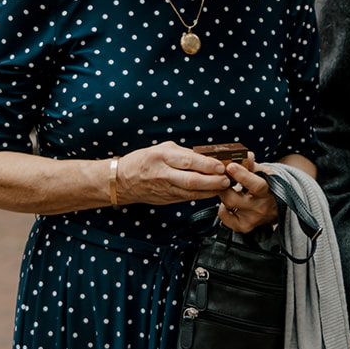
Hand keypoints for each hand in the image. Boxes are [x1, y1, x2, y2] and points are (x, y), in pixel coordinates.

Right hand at [114, 141, 229, 206]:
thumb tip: (207, 156)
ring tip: (224, 186)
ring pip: (192, 192)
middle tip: (226, 179)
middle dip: (212, 181)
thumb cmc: (144, 160)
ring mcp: (165, 189)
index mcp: (161, 156)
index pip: (188, 161)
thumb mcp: (162, 149)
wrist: (123, 180)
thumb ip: (183, 153)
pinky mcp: (167, 199)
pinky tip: (212, 192)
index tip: (221, 165)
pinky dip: (202, 195)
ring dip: (210, 190)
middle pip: (192, 180)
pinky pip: (188, 197)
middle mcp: (163, 174)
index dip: (207, 164)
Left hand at [219, 155, 278, 232]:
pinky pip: (224, 217)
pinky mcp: (244, 227)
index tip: (230, 166)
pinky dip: (222, 208)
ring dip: (222, 194)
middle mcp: (260, 207)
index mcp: (268, 191)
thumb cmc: (268, 186)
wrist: (277, 206)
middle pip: (233, 198)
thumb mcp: (264, 172)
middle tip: (218, 177)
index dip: (241, 175)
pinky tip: (228, 204)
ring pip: (227, 205)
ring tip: (225, 188)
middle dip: (222, 186)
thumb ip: (252, 164)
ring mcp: (252, 219)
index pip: (255, 185)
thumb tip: (246, 155)